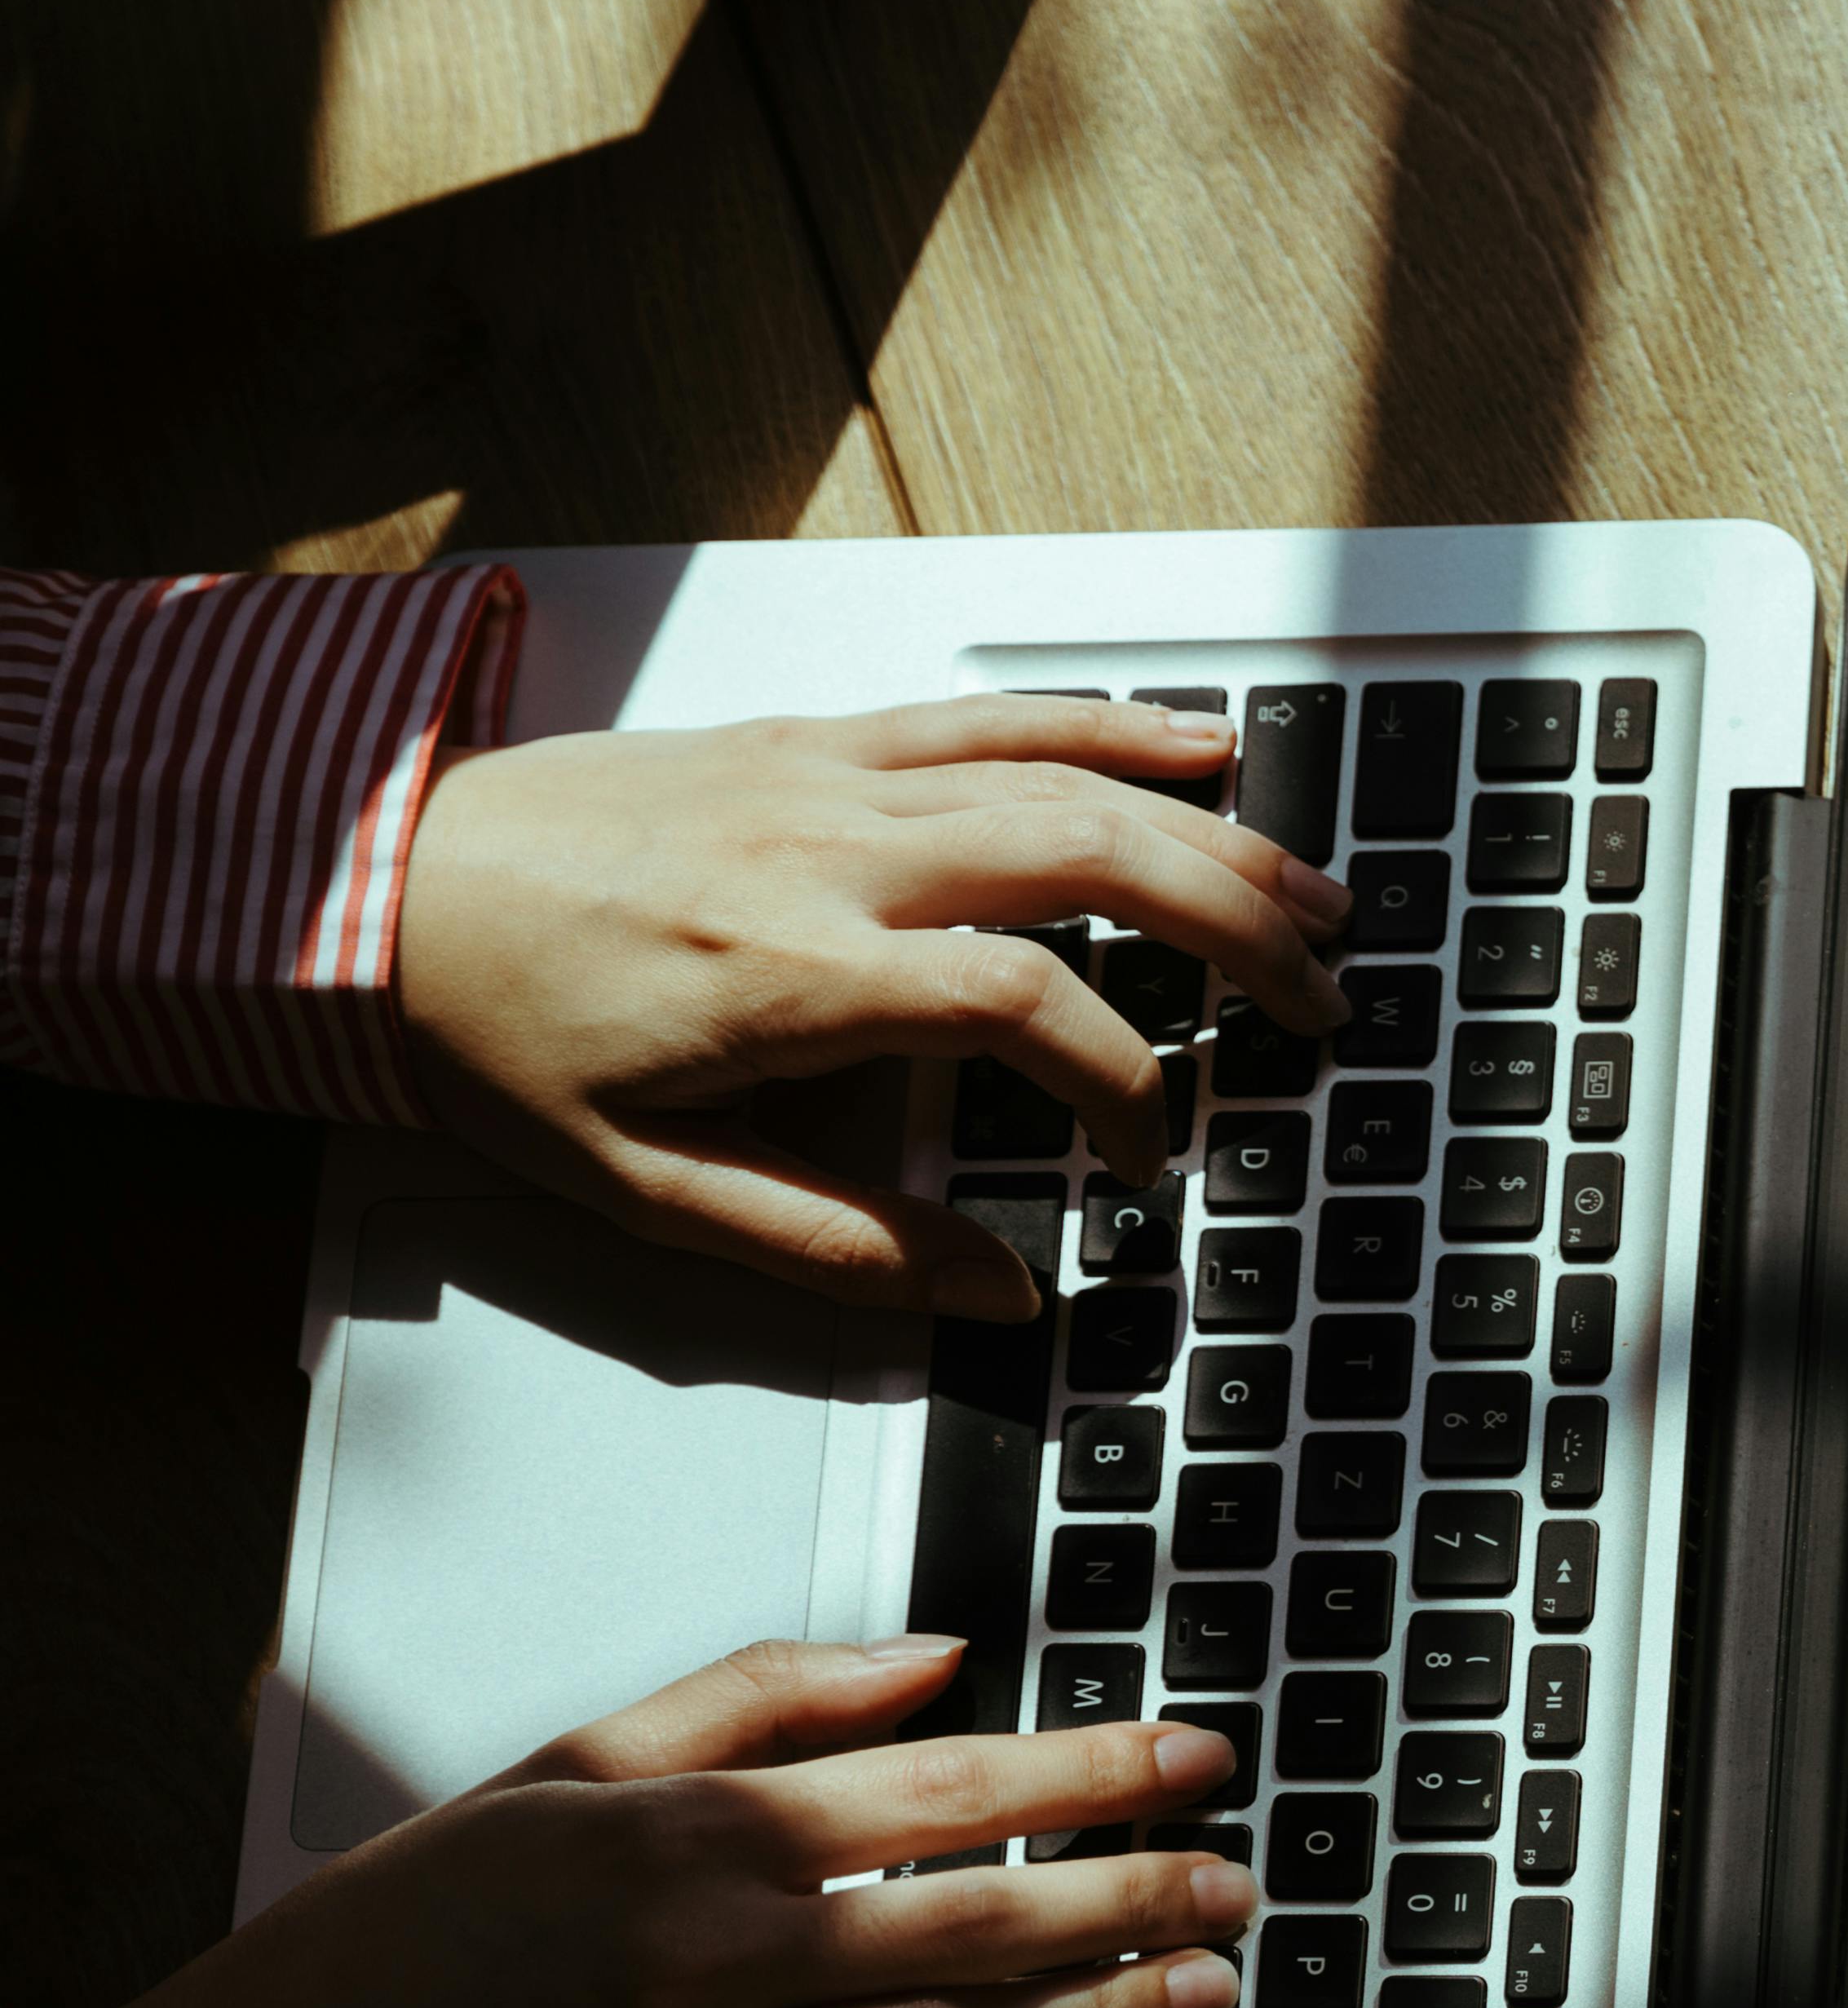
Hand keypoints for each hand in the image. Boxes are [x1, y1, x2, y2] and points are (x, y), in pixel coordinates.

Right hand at [0, 1639, 1250, 2007]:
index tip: (1199, 1760)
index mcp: (691, 1837)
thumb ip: (759, 1695)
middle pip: (978, 1924)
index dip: (1092, 1774)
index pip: (944, 1791)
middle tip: (1242, 1883)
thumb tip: (940, 1653)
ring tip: (1210, 1989)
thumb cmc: (413, 1927)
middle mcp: (713, 1965)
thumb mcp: (568, 1765)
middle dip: (1134, 1896)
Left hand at [395, 696, 1354, 1319]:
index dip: (1120, 1084)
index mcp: (795, 975)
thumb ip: (835, 1249)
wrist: (367, 883)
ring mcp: (831, 777)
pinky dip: (1111, 724)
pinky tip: (1203, 752)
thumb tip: (997, 1293)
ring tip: (1316, 896)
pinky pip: (994, 714)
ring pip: (1067, 779)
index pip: (1023, 1007)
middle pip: (1090, 862)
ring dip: (1213, 837)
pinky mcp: (817, 736)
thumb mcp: (646, 1192)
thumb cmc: (495, 1035)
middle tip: (1320, 1001)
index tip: (1145, 1156)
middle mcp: (832, 854)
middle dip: (1234, 932)